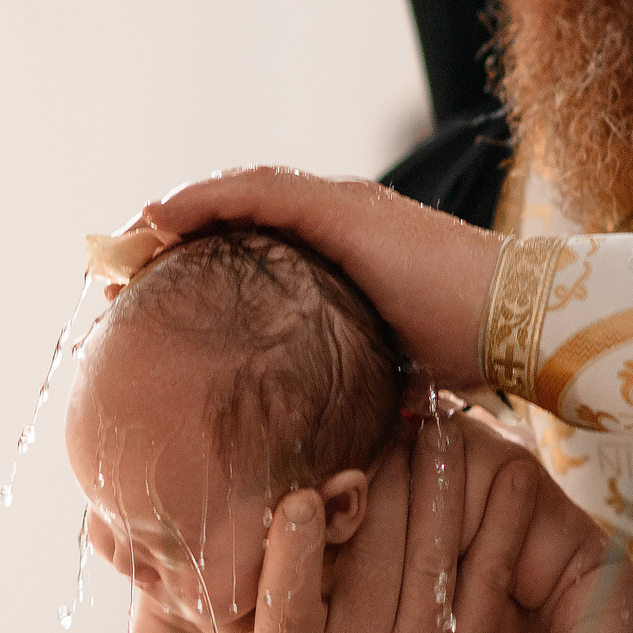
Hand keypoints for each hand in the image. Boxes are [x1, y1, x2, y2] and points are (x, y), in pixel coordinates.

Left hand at [139, 167, 506, 390]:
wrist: (517, 323)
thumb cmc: (466, 352)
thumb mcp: (385, 371)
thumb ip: (348, 384)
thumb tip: (323, 438)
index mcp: (338, 256)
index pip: (251, 246)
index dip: (194, 262)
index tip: (143, 296)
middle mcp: (333, 221)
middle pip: (231, 217)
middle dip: (168, 239)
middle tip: (115, 271)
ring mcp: (338, 207)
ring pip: (234, 197)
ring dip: (171, 215)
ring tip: (121, 240)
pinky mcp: (341, 208)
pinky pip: (255, 194)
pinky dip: (202, 201)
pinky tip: (157, 217)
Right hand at [222, 413, 540, 632]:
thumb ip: (207, 590)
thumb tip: (111, 526)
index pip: (288, 603)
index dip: (293, 550)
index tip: (299, 496)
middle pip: (372, 556)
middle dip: (383, 475)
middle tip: (393, 409)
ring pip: (433, 554)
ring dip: (440, 480)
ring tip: (440, 421)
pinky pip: (489, 578)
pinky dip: (504, 521)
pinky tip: (514, 472)